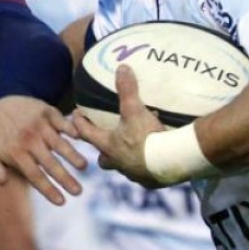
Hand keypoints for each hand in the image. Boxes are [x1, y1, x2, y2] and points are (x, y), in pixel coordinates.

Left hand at [0, 95, 86, 204]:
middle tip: (78, 191)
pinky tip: (80, 137)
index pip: (35, 176)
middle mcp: (29, 140)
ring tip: (83, 167)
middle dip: (65, 179)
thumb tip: (2, 182)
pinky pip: (62, 122)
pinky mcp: (47, 112)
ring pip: (59, 144)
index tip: (61, 202)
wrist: (1, 103)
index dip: (48, 189)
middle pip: (50, 163)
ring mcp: (39, 125)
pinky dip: (71, 129)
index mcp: (16, 153)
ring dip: (72, 156)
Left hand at [73, 65, 165, 187]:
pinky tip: (154, 160)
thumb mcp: (135, 110)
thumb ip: (127, 90)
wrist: (172, 161)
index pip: (85, 133)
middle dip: (102, 151)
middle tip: (105, 141)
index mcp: (108, 145)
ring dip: (125, 158)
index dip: (79, 123)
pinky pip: (144, 174)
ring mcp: (133, 173)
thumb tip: (121, 68)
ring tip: (134, 148)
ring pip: (123, 167)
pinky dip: (146, 166)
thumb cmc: (147, 137)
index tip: (75, 115)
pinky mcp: (150, 181)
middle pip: (103, 159)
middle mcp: (117, 162)